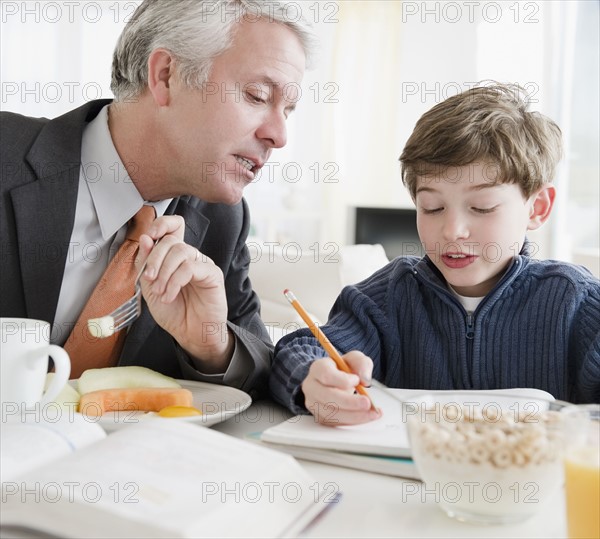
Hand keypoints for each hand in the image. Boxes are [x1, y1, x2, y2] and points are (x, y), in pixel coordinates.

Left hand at [135, 215, 233, 371]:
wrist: (189, 334)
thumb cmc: (173, 312)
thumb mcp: (150, 288)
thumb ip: (146, 264)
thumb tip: (145, 238)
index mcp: (174, 257)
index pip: (173, 227)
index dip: (161, 225)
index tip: (149, 236)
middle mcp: (189, 257)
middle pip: (171, 240)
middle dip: (154, 259)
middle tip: (149, 279)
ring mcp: (202, 264)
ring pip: (180, 251)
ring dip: (164, 272)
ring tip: (160, 291)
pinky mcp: (212, 274)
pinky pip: (190, 267)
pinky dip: (175, 282)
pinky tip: (170, 295)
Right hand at [301, 351, 381, 425]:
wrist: (334, 381)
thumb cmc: (342, 369)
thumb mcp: (353, 359)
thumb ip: (361, 363)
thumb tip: (365, 379)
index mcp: (318, 368)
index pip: (326, 375)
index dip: (343, 380)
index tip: (357, 380)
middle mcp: (311, 386)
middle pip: (328, 396)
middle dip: (350, 402)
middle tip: (367, 403)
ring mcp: (314, 403)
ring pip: (331, 413)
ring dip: (354, 415)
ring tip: (372, 413)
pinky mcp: (320, 417)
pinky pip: (335, 422)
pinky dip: (353, 421)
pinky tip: (366, 417)